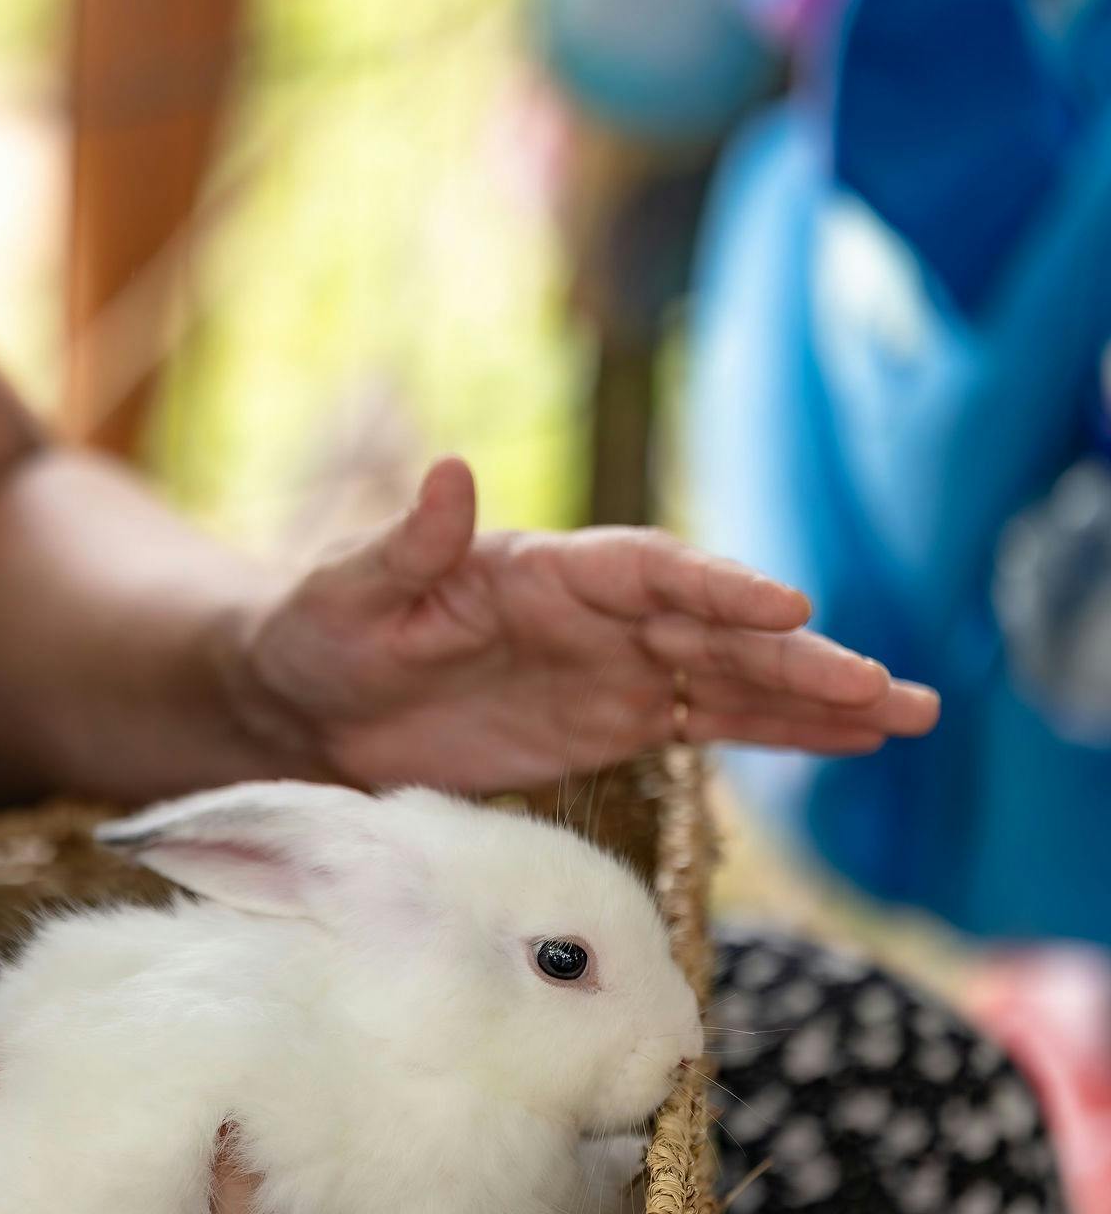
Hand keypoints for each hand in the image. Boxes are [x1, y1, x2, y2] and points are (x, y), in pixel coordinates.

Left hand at [228, 457, 940, 791]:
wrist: (308, 703)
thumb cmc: (319, 633)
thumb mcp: (345, 593)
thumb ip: (403, 546)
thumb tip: (448, 472)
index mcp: (537, 567)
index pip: (644, 569)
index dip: (716, 585)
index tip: (788, 606)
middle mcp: (591, 612)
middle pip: (711, 627)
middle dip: (798, 656)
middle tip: (888, 686)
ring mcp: (609, 667)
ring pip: (728, 677)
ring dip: (814, 697)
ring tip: (906, 715)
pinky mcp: (609, 723)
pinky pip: (705, 724)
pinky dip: (777, 733)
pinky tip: (852, 740)